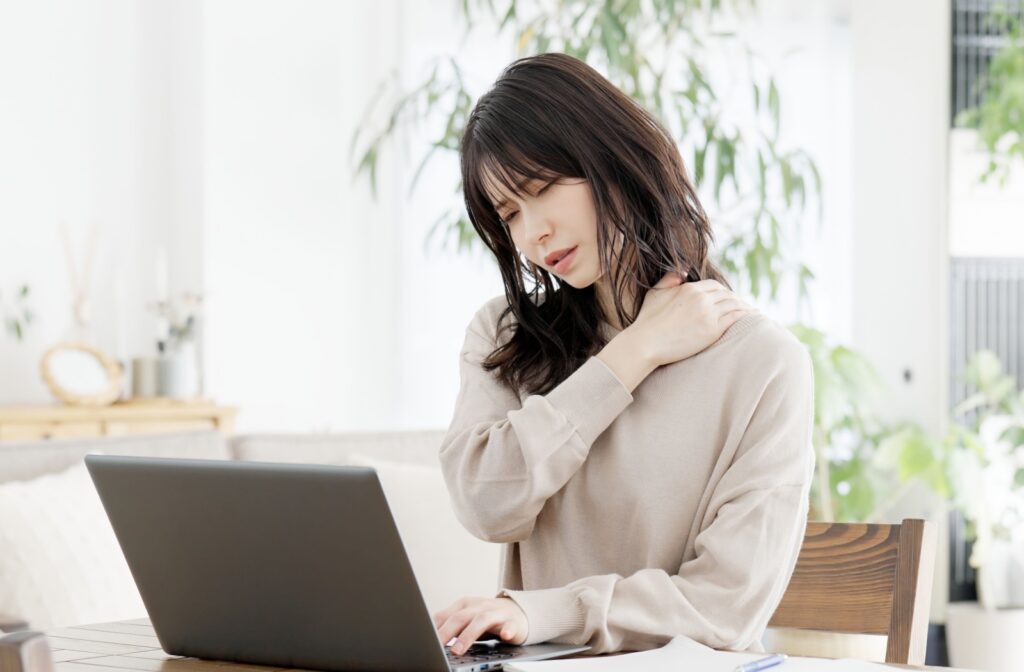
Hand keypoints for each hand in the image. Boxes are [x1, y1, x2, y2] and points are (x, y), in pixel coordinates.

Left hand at [433, 596, 527, 654]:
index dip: (433, 628)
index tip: (423, 640)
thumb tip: (429, 640)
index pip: (444, 615)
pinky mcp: (512, 621)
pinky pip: (510, 625)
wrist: (517, 611)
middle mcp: (478, 606)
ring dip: (468, 635)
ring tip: (457, 650)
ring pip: (481, 620)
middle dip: (447, 632)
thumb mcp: (467, 619)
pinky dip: (507, 630)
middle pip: (460, 617)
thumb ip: (451, 626)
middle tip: (436, 646)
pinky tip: (504, 636)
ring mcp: (496, 612)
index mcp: (464, 605)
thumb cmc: (487, 617)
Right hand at [626, 273, 753, 367]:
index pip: (714, 285)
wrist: (645, 342)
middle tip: (741, 306)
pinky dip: (744, 316)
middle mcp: (701, 298)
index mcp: (689, 288)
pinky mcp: (712, 329)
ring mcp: (708, 313)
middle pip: (726, 294)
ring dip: (743, 307)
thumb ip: (670, 279)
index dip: (722, 292)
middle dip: (734, 299)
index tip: (726, 298)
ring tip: (750, 313)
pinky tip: (750, 319)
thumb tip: (682, 270)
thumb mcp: (656, 293)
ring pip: (733, 305)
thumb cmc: (647, 321)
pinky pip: (735, 318)